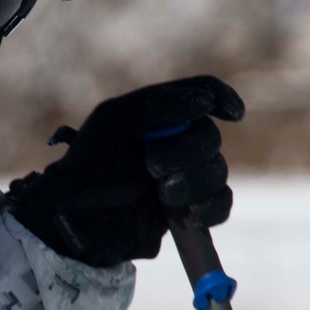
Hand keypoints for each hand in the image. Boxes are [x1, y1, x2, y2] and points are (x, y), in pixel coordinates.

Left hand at [3, 77, 244, 266]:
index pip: (206, 94)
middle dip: (185, 152)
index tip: (231, 114)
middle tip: (152, 166)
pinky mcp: (188, 209)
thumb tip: (206, 103)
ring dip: (192, 181)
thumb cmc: (89, 161)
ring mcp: (185, 176)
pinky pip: (220, 204)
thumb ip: (160, 104)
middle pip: (209, 137)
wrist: (78, 213)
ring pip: (216, 171)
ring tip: (160, 193)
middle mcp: (177, 142)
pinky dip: (210, 208)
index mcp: (161, 115)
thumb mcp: (115, 119)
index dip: (223, 99)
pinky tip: (187, 214)